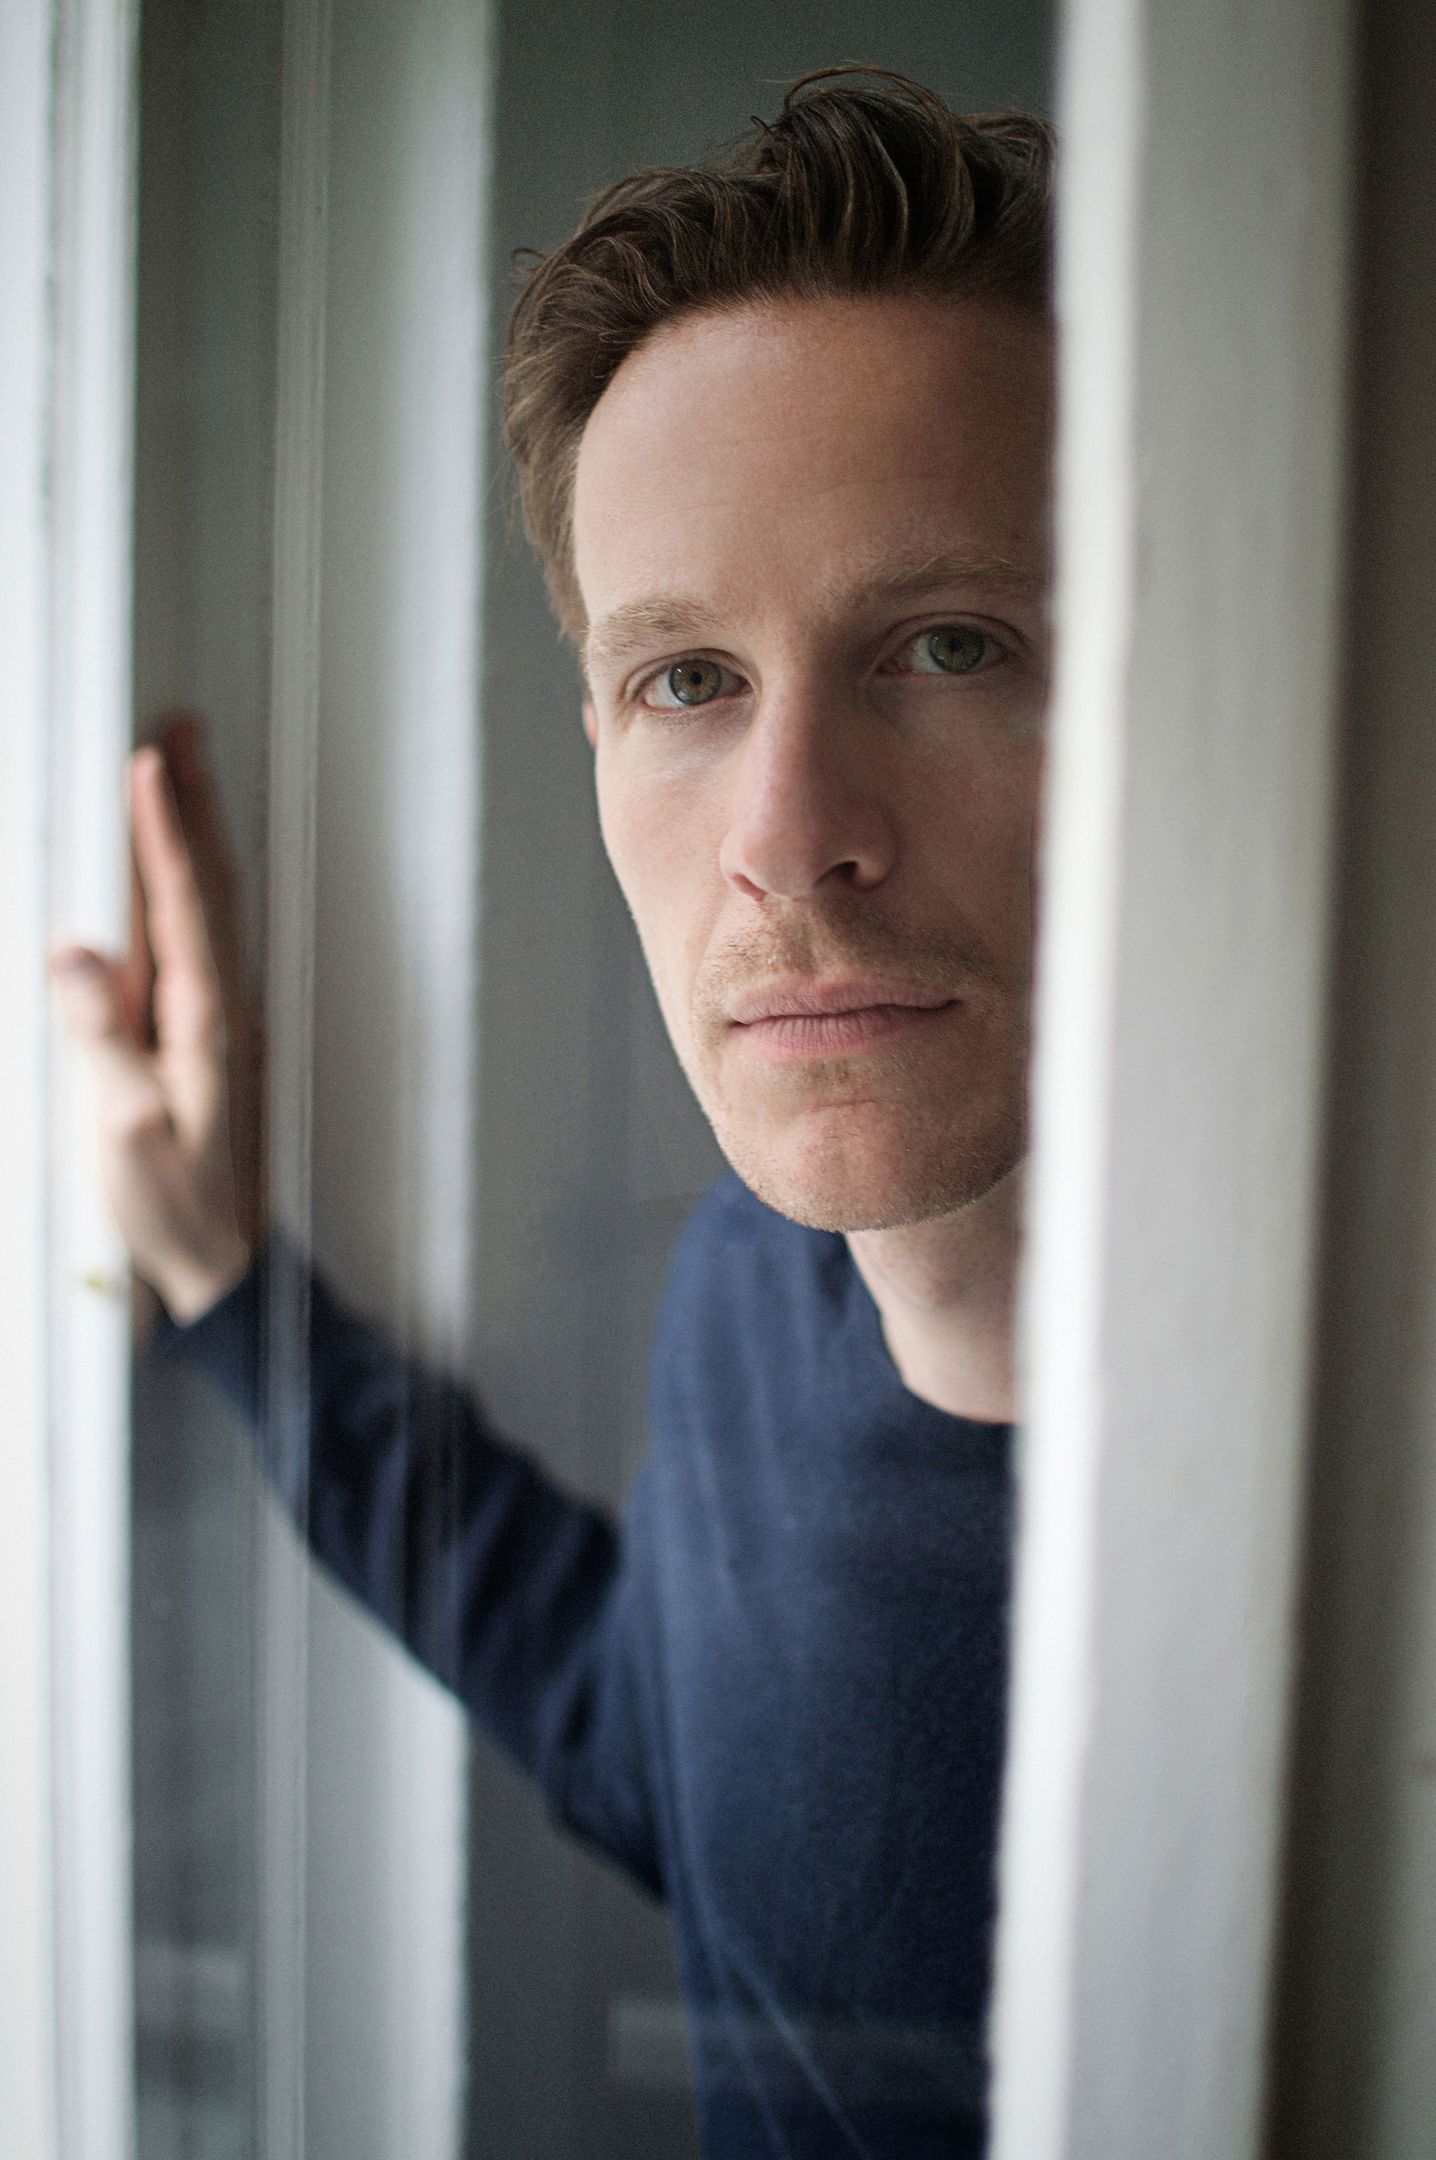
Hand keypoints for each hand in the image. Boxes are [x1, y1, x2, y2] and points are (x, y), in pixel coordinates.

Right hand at [49, 716, 265, 1323]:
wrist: (220, 1261)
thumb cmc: (174, 1205)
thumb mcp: (124, 1130)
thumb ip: (101, 1039)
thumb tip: (76, 955)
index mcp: (206, 1022)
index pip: (185, 907)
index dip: (166, 833)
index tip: (150, 767)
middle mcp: (221, 1008)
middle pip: (208, 888)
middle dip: (193, 807)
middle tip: (181, 735)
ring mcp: (216, 1021)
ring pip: (208, 909)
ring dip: (195, 839)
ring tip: (182, 777)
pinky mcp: (203, 1039)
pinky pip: (198, 941)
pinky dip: (187, 889)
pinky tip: (174, 879)